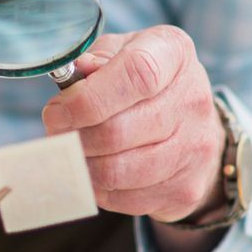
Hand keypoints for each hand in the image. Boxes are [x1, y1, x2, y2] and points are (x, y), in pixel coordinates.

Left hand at [41, 26, 224, 223]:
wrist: (193, 125)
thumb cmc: (146, 83)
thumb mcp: (122, 52)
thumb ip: (96, 62)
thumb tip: (73, 85)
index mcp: (174, 53)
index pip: (136, 75)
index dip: (87, 99)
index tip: (57, 112)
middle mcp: (192, 100)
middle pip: (118, 131)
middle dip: (74, 137)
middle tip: (57, 134)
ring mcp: (194, 148)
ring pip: (117, 171)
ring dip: (82, 166)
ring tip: (73, 153)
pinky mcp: (185, 188)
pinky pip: (124, 199)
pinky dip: (99, 189)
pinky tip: (96, 171)